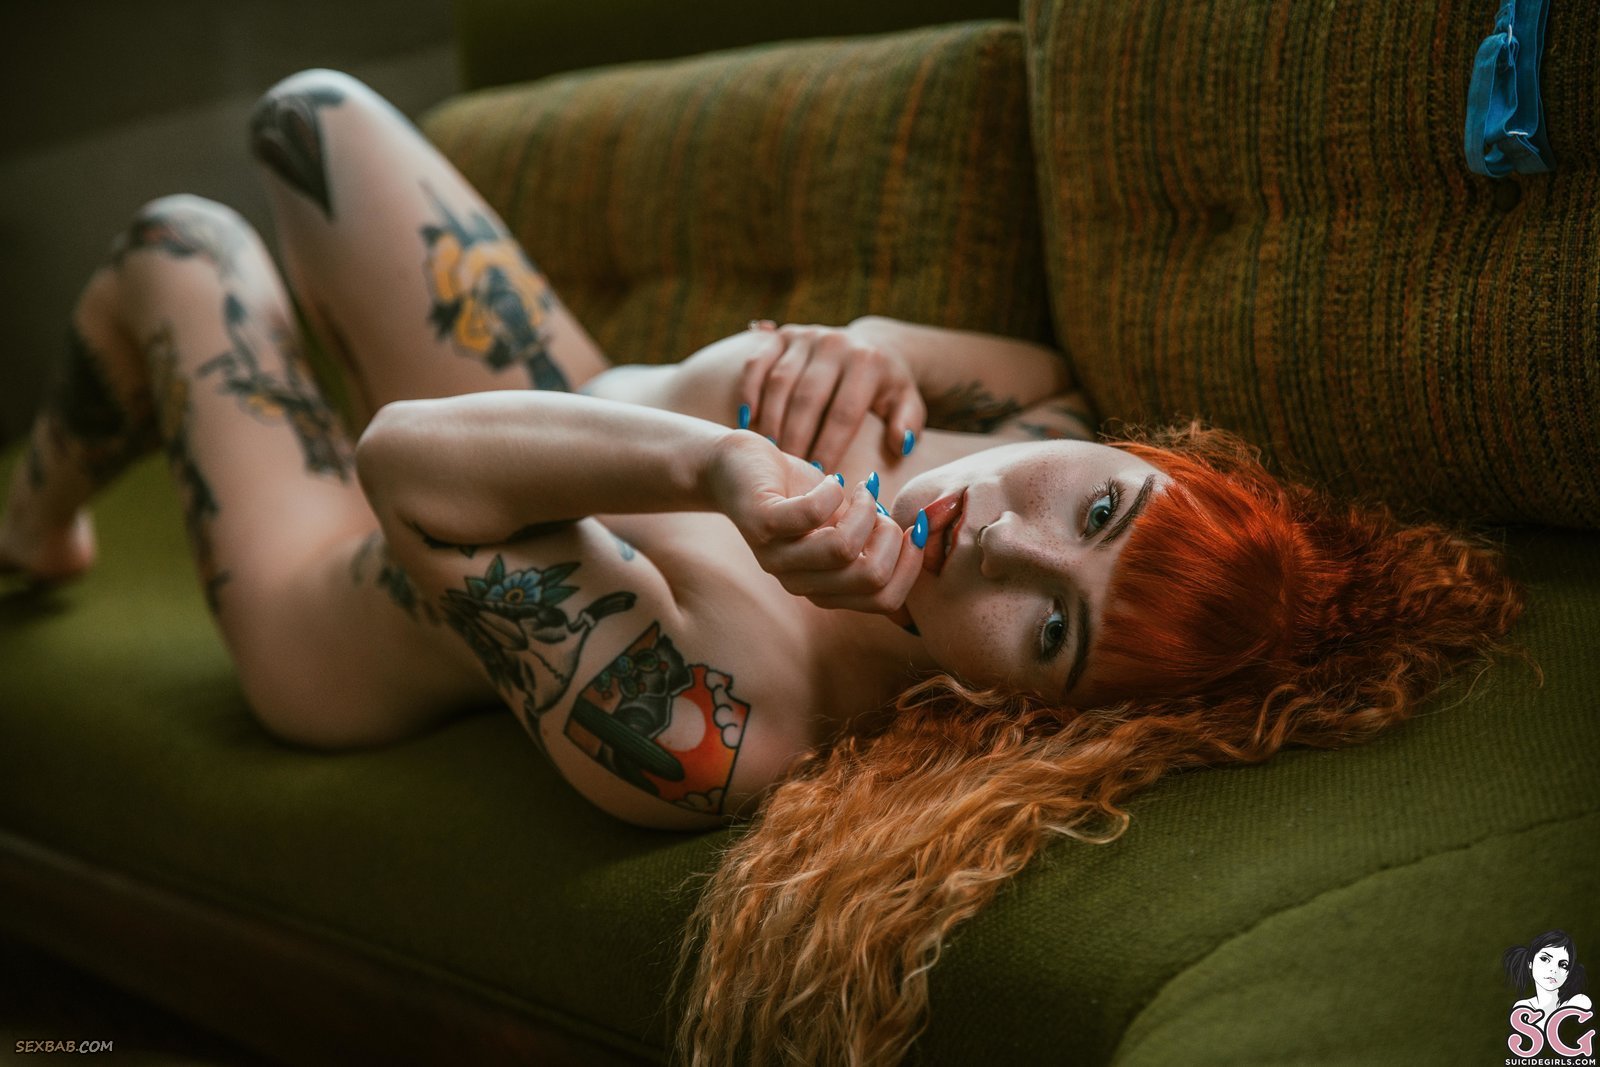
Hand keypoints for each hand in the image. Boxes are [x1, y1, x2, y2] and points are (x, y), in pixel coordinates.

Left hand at [705, 432, 925, 614]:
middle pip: (870, 580)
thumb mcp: (847, 521)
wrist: (737, 467)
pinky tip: (832, 481)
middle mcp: (799, 583)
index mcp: (825, 589)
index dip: (912, 565)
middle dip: (892, 537)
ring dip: (864, 511)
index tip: (916, 527)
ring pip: (844, 550)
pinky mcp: (762, 523)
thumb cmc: (799, 493)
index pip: (885, 600)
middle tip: (878, 508)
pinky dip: (834, 492)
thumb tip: (928, 542)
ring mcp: (777, 556)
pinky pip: (813, 515)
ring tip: (858, 490)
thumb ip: (877, 540)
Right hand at [738, 322, 925, 471]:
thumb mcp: (906, 404)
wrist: (869, 345)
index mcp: (867, 362)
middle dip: (797, 437)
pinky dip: (750, 391)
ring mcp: (807, 336)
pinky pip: (758, 362)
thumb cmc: (885, 388)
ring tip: (769, 451)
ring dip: (772, 419)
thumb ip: (907, 425)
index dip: (830, 445)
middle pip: (808, 398)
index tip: (819, 474)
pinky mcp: (783, 334)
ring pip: (780, 382)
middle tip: (788, 469)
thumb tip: (899, 443)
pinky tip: (748, 420)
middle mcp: (836, 343)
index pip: (844, 412)